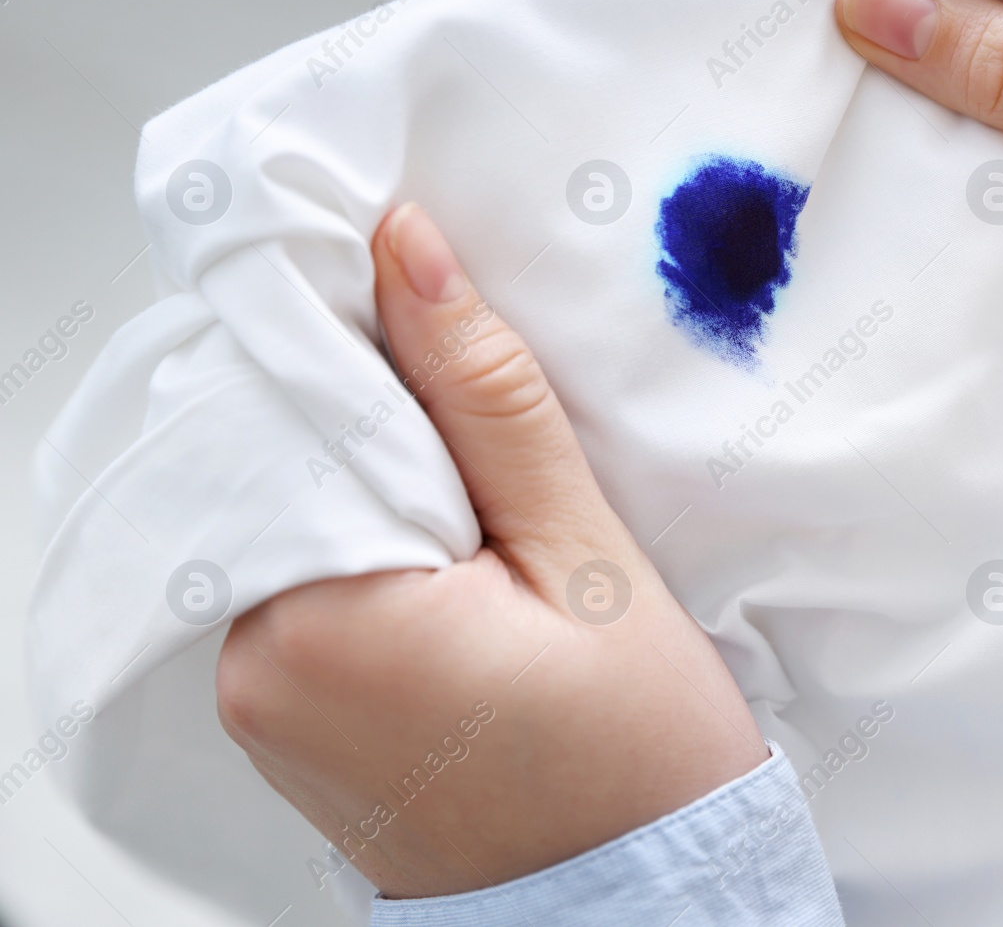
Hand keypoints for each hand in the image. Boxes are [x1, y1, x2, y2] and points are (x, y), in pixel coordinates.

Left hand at [215, 204, 766, 898]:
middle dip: (381, 418)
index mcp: (319, 621)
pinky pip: (304, 584)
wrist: (640, 903)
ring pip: (298, 516)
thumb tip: (407, 252)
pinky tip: (457, 561)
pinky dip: (370, 546)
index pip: (298, 408)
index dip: (371, 339)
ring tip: (489, 514)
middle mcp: (251, 668)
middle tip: (494, 440)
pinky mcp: (286, 721)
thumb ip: (485, 401)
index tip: (434, 308)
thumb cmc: (635, 754)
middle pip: (287, 461)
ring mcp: (258, 704)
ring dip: (380, 482)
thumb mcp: (583, 557)